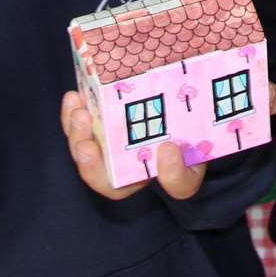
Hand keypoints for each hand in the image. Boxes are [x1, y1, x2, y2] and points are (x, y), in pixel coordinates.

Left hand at [63, 91, 212, 200]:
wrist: (183, 91)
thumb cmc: (194, 116)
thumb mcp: (203, 128)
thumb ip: (198, 134)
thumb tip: (167, 146)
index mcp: (177, 170)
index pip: (176, 185)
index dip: (172, 174)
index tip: (169, 148)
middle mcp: (139, 168)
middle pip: (110, 182)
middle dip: (92, 167)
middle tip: (87, 147)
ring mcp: (114, 148)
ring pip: (88, 155)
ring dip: (78, 136)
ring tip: (79, 114)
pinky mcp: (99, 127)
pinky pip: (79, 130)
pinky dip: (72, 116)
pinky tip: (74, 97)